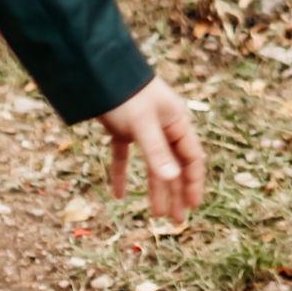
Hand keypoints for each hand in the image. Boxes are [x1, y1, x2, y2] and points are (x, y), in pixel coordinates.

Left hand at [97, 76, 206, 227]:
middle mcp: (163, 127)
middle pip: (174, 165)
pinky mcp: (122, 129)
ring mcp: (143, 129)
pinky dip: (123, 174)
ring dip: (155, 189)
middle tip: (176, 221)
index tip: (193, 206)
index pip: (192, 158)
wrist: (98, 69)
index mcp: (176, 122)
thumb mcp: (143, 124)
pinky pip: (125, 156)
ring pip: (153, 165)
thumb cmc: (127, 92)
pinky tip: (119, 195)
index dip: (193, 182)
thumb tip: (173, 179)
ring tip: (155, 215)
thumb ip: (157, 152)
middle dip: (176, 193)